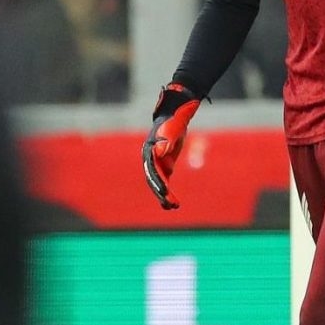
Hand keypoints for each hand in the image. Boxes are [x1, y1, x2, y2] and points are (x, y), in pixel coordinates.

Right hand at [142, 83, 200, 209]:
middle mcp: (150, 159)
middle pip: (154, 179)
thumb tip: (159, 152)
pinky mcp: (164, 166)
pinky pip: (165, 181)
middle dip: (162, 193)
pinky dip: (168, 192)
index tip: (165, 194)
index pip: (153, 170)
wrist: (174, 117)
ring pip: (159, 183)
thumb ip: (166, 141)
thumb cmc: (173, 122)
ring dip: (165, 196)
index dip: (158, 182)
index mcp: (150, 151)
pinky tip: (172, 204)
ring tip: (173, 207)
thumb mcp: (172, 131)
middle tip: (171, 205)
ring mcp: (157, 163)